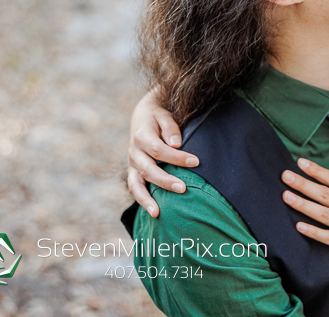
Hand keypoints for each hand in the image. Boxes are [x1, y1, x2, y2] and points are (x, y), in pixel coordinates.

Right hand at [126, 90, 197, 216]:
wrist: (142, 117)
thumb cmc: (157, 116)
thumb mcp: (164, 115)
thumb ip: (170, 127)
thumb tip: (176, 143)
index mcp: (142, 136)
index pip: (159, 150)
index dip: (177, 157)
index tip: (196, 161)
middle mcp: (134, 152)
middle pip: (148, 169)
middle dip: (165, 181)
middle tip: (183, 189)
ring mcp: (132, 164)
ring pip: (136, 184)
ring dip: (146, 199)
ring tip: (157, 213)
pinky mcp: (133, 172)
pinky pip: (135, 188)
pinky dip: (142, 200)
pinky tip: (154, 212)